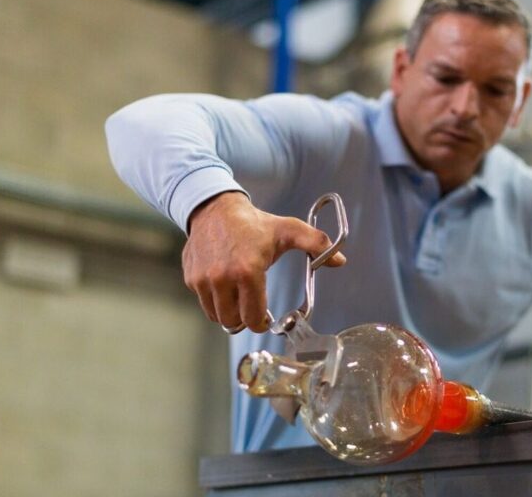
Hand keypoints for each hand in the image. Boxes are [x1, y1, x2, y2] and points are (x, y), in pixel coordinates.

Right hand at [182, 192, 345, 332]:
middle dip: (245, 319)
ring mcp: (203, 280)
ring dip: (229, 313)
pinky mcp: (191, 278)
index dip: (261, 322)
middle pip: (234, 321)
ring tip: (238, 298)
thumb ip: (316, 244)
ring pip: (217, 316)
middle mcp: (222, 278)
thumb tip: (340, 260)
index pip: (253, 317)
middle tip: (252, 309)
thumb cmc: (254, 223)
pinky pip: (204, 303)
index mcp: (248, 271)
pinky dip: (214, 301)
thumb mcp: (289, 230)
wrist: (214, 209)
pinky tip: (224, 286)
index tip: (265, 318)